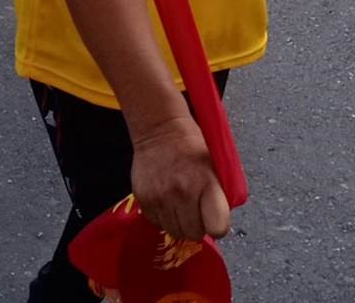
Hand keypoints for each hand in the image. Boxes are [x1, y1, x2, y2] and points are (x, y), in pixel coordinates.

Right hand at [131, 116, 230, 240]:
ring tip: (179, 203)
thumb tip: (219, 223)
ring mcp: (160, 197)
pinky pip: (156, 222)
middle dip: (197, 225)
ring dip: (179, 222)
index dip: (218, 226)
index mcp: (206, 184)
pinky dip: (162, 216)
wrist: (159, 129)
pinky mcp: (143, 198)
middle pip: (194, 234)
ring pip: (174, 232)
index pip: (218, 228)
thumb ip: (220, 196)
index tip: (215, 218)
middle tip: (195, 209)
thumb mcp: (215, 166)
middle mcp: (183, 193)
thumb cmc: (191, 146)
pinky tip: (166, 199)